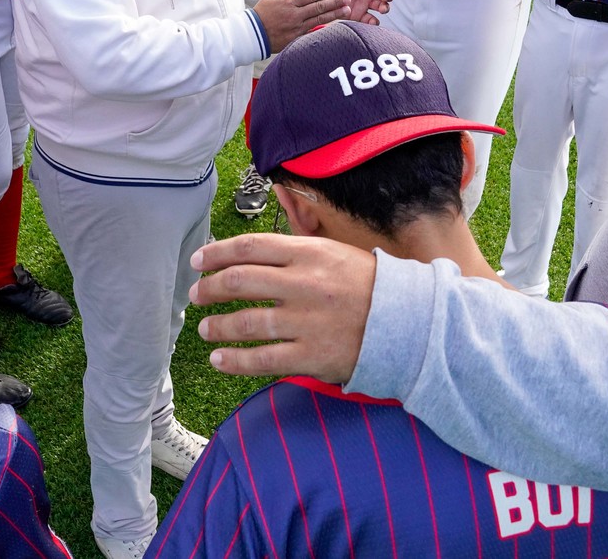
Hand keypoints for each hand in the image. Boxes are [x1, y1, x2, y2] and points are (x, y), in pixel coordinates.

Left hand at [189, 233, 375, 383]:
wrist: (410, 322)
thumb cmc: (369, 285)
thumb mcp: (333, 253)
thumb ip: (294, 252)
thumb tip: (249, 255)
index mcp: (309, 252)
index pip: (250, 247)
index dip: (217, 253)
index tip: (198, 261)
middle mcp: (304, 284)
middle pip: (240, 281)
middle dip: (210, 288)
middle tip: (196, 295)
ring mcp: (307, 321)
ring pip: (247, 322)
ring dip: (218, 326)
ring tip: (205, 328)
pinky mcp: (312, 356)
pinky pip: (263, 359)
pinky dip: (235, 360)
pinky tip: (219, 360)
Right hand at [254, 0, 350, 53]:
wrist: (252, 35)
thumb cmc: (261, 15)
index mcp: (289, 3)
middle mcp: (294, 15)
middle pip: (318, 7)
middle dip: (334, 2)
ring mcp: (296, 27)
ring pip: (319, 19)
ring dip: (334, 14)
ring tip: (346, 10)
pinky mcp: (296, 38)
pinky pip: (313, 31)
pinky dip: (324, 28)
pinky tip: (335, 26)